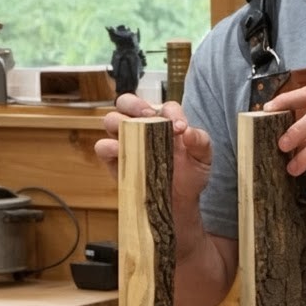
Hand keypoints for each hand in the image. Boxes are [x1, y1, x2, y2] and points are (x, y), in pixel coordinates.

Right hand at [94, 94, 213, 206]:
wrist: (179, 202)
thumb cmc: (190, 175)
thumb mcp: (203, 158)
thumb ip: (201, 141)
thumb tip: (188, 131)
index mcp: (165, 120)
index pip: (164, 107)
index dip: (171, 113)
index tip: (180, 129)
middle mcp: (142, 126)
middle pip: (127, 102)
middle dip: (135, 104)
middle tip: (147, 116)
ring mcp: (126, 141)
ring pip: (111, 120)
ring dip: (118, 121)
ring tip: (133, 133)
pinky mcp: (114, 160)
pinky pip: (102, 147)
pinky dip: (108, 146)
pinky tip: (119, 150)